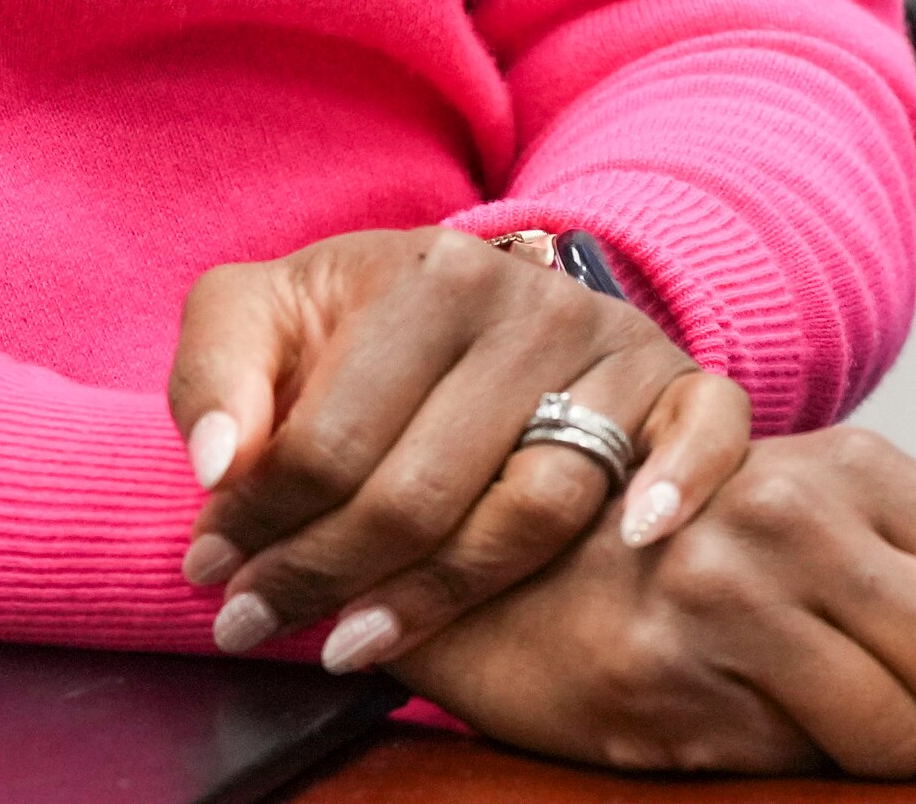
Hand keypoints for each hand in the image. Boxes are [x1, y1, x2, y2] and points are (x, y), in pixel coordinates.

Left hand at [166, 226, 747, 674]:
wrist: (473, 294)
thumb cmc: (355, 325)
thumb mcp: (263, 314)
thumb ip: (216, 373)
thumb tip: (218, 467)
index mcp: (431, 272)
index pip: (334, 436)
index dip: (261, 521)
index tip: (210, 577)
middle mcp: (533, 304)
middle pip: (426, 488)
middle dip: (328, 573)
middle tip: (257, 628)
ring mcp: (617, 347)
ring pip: (537, 503)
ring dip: (444, 591)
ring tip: (355, 644)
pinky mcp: (684, 388)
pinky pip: (705, 437)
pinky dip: (682, 485)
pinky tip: (638, 539)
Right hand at [393, 422, 915, 776]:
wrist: (503, 556)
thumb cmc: (689, 543)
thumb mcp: (838, 522)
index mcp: (852, 469)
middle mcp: (791, 522)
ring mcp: (723, 608)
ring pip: (907, 745)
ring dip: (889, 753)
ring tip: (825, 705)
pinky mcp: (669, 694)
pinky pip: (806, 772)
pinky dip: (801, 764)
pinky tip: (753, 715)